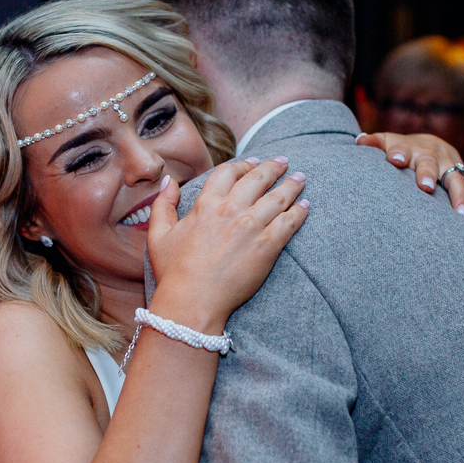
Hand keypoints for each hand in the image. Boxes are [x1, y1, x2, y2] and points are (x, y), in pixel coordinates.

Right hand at [146, 158, 308, 333]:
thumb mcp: (158, 235)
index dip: (243, 165)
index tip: (253, 162)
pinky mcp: (267, 246)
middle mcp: (230, 210)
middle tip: (283, 162)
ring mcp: (251, 227)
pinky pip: (289, 223)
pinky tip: (305, 205)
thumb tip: (169, 181)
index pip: (228, 173)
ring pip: (278, 197)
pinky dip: (299, 211)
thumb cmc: (174, 272)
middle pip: (258, 179)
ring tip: (300, 178)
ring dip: (292, 185)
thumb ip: (163, 205)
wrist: (192, 300)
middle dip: (273, 167)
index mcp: (206, 204)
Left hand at [355, 133, 463, 225]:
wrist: (430, 144)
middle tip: (425, 187)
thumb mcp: (387, 143)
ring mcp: (452, 165)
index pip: (403, 149)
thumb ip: (375, 144)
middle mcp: (433, 154)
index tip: (395, 159)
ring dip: (461, 197)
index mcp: (411, 147)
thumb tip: (359, 141)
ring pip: (458, 179)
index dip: (399, 154)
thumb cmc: (402, 150)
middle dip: (429, 174)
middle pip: (432, 164)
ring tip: (461, 216)